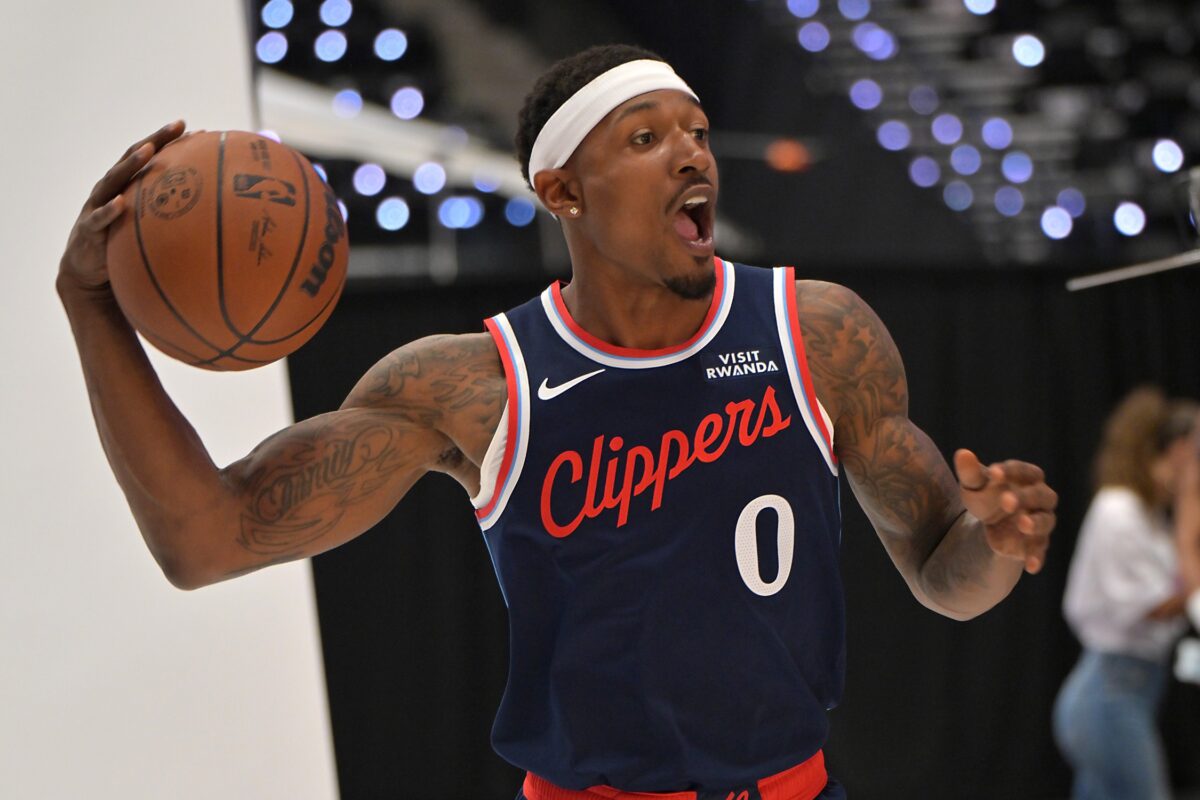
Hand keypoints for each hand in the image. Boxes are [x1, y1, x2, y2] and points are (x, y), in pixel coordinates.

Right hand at [57, 120, 185, 295]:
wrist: (88, 267)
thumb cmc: (123, 242)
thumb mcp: (148, 228)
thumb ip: (170, 217)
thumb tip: (212, 218)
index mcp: (127, 185)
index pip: (148, 157)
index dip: (166, 140)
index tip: (189, 126)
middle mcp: (112, 189)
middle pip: (133, 158)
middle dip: (154, 140)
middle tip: (175, 127)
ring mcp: (98, 205)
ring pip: (114, 180)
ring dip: (130, 165)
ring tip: (146, 152)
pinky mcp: (89, 229)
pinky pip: (99, 218)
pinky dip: (109, 211)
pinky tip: (120, 204)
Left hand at [953, 449, 1057, 573]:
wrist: (989, 524)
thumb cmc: (985, 496)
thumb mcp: (974, 485)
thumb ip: (970, 472)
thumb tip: (962, 453)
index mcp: (1027, 478)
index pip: (1025, 471)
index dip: (1011, 472)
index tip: (993, 473)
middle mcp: (1040, 498)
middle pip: (1041, 495)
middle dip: (1024, 498)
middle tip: (1006, 501)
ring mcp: (1040, 521)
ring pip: (1046, 521)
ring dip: (1036, 523)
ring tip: (1022, 524)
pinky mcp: (1035, 544)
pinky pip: (1041, 550)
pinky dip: (1037, 557)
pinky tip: (1031, 567)